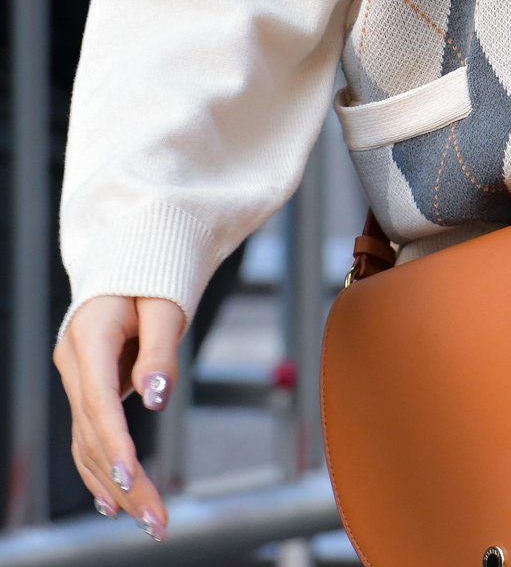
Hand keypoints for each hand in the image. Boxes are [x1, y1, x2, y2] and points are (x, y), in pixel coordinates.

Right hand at [54, 295, 183, 531]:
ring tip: (149, 523)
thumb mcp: (165, 304)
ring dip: (116, 486)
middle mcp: (74, 361)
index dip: (112, 441)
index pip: (97, 399)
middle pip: (94, 430)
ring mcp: (75, 378)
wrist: (132, 259)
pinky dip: (100, 471)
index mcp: (89, 334)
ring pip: (88, 442)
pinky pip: (88, 437)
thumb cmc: (154, 275)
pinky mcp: (85, 390)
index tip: (132, 478)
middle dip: (125, 480)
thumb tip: (155, 398)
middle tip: (157, 521)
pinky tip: (115, 505)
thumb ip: (161, 350)